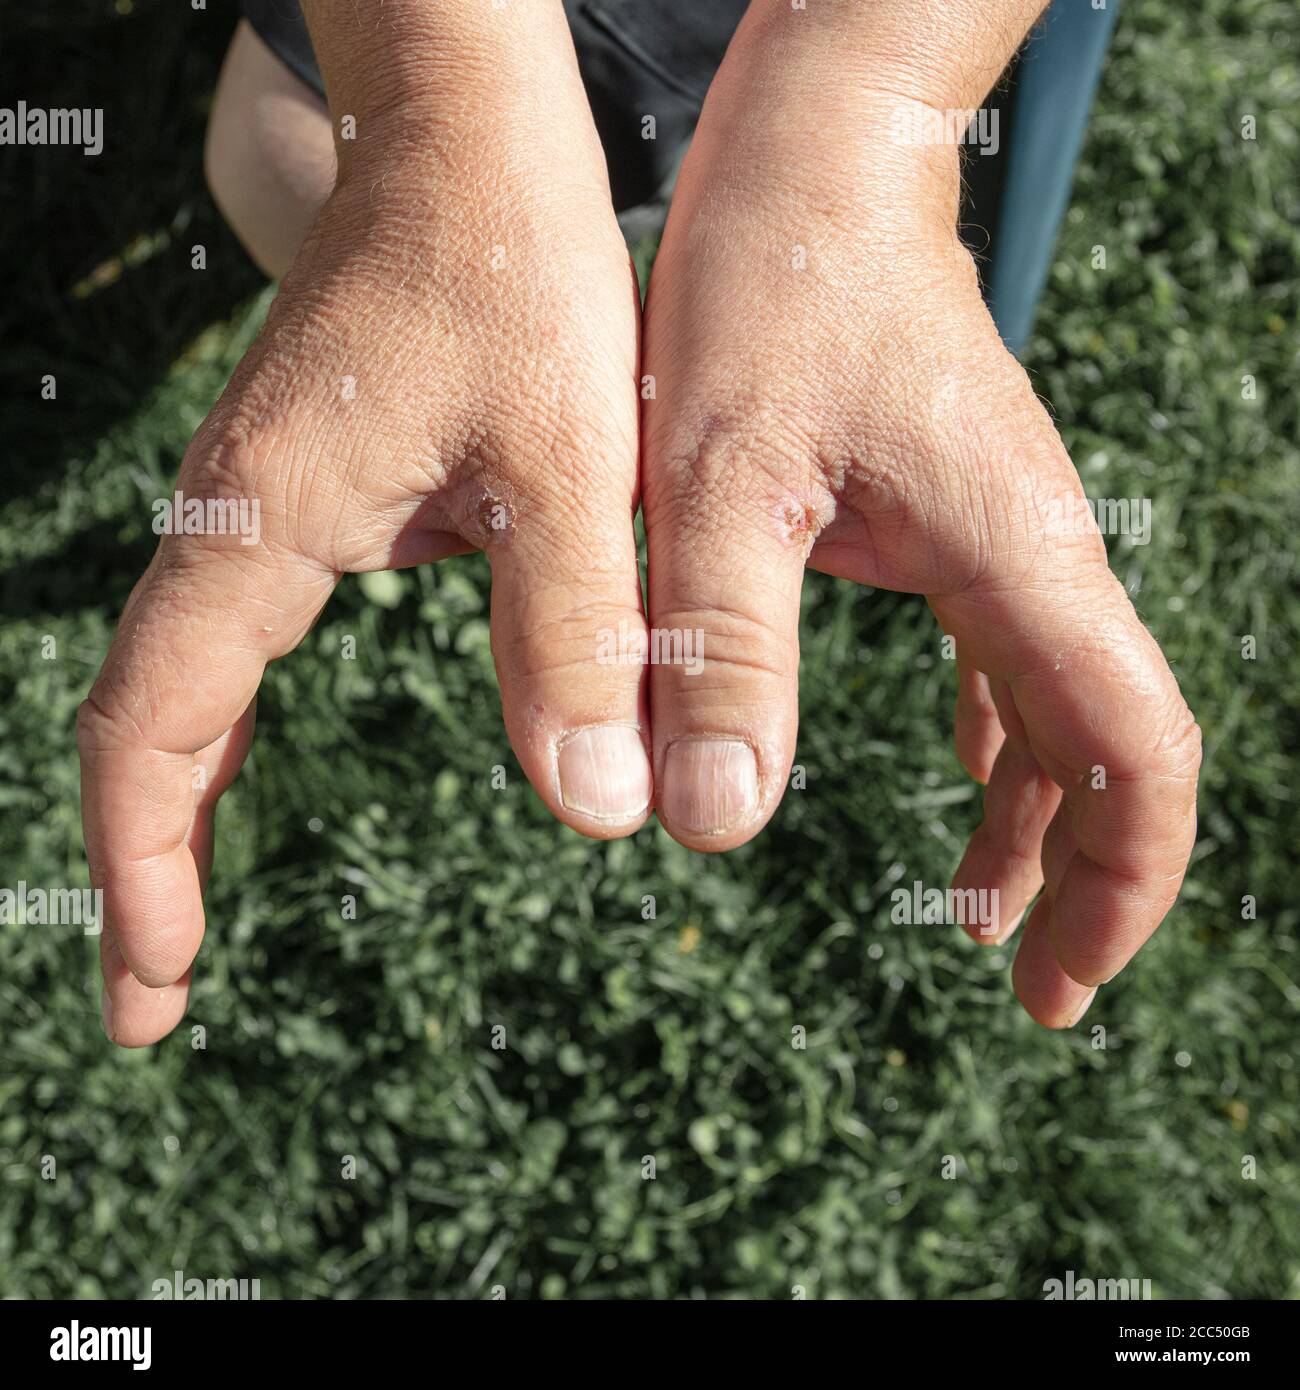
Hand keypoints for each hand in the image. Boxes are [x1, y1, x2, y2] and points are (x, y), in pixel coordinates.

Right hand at [80, 30, 649, 1044]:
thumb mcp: (572, 463)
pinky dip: (224, 724)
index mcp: (268, 524)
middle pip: (143, 720)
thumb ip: (577, 633)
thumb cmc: (515, 273)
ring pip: (184, 679)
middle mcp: (235, 521)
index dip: (146, 866)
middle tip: (153, 999)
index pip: (158, 727)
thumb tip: (598, 809)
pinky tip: (243, 766)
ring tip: (184, 922)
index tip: (156, 985)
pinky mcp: (304, 486)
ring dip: (179, 802)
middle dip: (143, 863)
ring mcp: (259, 504)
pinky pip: (233, 629)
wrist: (468, 140)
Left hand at [640, 19, 1200, 1025]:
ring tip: (971, 917)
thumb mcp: (717, 476)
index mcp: (1013, 555)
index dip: (1124, 883)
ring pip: (1054, 708)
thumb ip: (725, 644)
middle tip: (1024, 987)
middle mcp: (1031, 552)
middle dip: (1082, 880)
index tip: (1061, 983)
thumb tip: (720, 825)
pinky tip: (964, 782)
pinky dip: (993, 739)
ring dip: (1031, 822)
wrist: (813, 159)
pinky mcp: (949, 513)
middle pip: (1110, 749)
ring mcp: (998, 534)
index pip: (1137, 752)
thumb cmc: (771, 287)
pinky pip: (1001, 653)